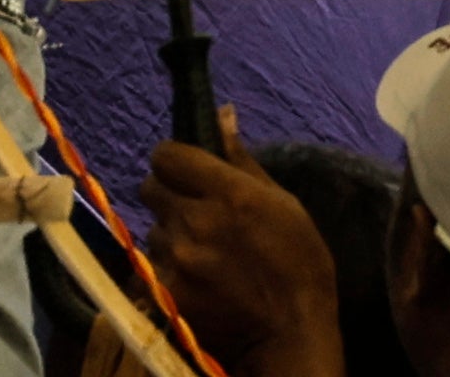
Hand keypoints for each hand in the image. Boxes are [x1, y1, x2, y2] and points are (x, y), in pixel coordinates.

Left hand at [139, 131, 346, 376]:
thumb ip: (242, 161)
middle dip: (169, 195)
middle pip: (151, 188)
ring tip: (201, 254)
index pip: (166, 155)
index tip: (185, 172)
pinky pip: (151, 267)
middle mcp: (196, 220)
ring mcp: (177, 258)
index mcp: (229, 192)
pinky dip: (167, 271)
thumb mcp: (284, 204)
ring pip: (151, 229)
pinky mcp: (166, 291)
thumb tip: (222, 113)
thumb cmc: (299, 266)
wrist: (291, 336)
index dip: (173, 161)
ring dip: (169, 235)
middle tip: (194, 214)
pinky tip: (195, 280)